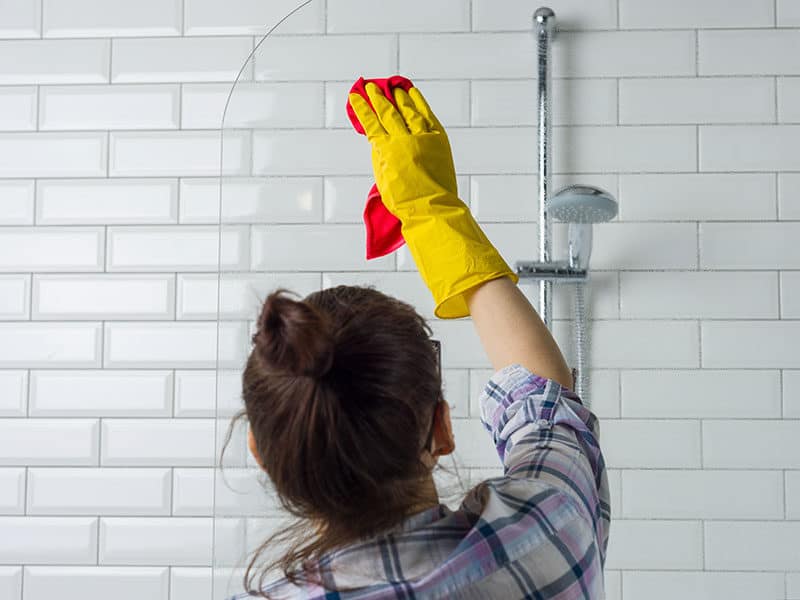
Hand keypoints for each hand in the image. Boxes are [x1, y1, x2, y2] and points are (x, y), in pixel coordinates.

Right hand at [348, 82, 459, 218]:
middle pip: (388, 112)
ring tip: (393, 88)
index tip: (355, 96)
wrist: (430, 208)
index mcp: (386, 150)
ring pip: (409, 110)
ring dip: (400, 97)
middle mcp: (403, 139)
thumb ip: (380, 155)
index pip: (371, 123)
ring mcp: (423, 137)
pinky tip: (414, 94)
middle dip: (378, 98)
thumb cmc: (404, 201)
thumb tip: (378, 139)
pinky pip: (428, 115)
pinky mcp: (439, 139)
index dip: (362, 108)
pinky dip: (420, 103)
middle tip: (372, 87)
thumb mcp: (382, 177)